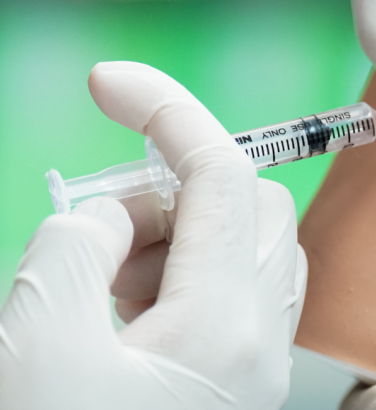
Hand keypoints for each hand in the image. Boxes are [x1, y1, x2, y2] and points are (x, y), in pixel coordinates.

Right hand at [0, 62, 307, 408]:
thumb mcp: (36, 351)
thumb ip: (70, 250)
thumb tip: (102, 214)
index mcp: (226, 326)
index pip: (225, 175)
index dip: (169, 111)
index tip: (110, 80)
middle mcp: (261, 337)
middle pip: (248, 207)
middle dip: (169, 195)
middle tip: (97, 235)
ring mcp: (257, 357)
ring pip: (239, 246)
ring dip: (167, 239)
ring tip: (98, 291)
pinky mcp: (238, 374)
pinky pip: (226, 289)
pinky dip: (174, 276)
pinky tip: (119, 317)